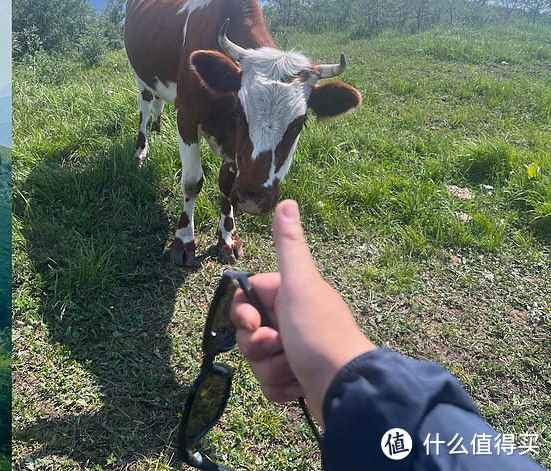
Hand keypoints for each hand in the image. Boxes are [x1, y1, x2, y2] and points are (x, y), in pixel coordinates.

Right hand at [230, 199, 374, 425]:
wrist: (347, 389)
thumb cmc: (320, 335)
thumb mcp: (300, 286)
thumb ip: (289, 247)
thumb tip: (287, 202)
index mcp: (292, 297)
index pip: (247, 300)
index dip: (243, 315)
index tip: (255, 324)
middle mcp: (294, 321)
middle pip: (250, 333)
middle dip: (257, 346)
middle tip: (277, 346)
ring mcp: (296, 352)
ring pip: (258, 360)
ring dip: (270, 369)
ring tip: (293, 370)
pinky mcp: (297, 380)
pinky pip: (270, 385)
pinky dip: (280, 389)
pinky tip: (297, 388)